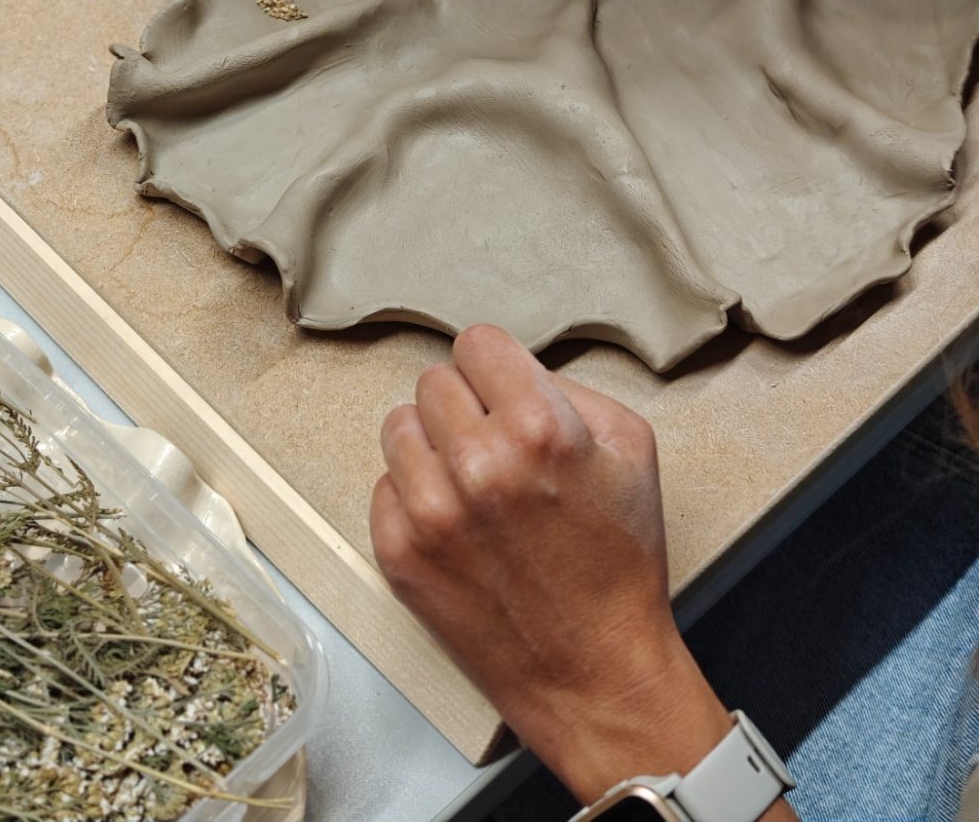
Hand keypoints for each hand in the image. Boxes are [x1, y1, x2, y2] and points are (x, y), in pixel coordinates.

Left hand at [372, 327, 742, 804]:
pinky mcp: (400, 554)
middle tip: (496, 447)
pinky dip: (414, 497)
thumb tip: (508, 368)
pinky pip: (384, 485)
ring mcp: (431, 512)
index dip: (495, 368)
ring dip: (432, 446)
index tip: (503, 392)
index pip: (476, 343)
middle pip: (434, 380)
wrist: (596, 672)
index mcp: (537, 427)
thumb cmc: (618, 563)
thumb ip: (567, 389)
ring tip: (472, 483)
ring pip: (399, 426)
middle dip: (466, 406)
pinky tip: (456, 524)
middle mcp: (477, 463)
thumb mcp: (630, 449)